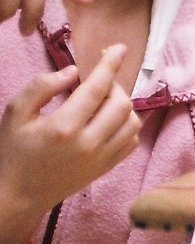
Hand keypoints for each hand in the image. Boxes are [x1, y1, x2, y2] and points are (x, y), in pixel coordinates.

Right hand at [0, 44, 138, 243]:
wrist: (18, 195)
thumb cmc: (14, 151)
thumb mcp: (15, 114)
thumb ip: (41, 87)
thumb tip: (73, 71)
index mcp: (63, 128)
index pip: (97, 89)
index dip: (110, 65)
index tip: (120, 49)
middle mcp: (88, 144)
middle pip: (121, 104)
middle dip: (114, 86)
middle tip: (98, 83)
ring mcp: (101, 158)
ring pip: (132, 122)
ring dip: (123, 105)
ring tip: (102, 102)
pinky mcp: (107, 168)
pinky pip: (132, 140)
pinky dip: (127, 125)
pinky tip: (109, 120)